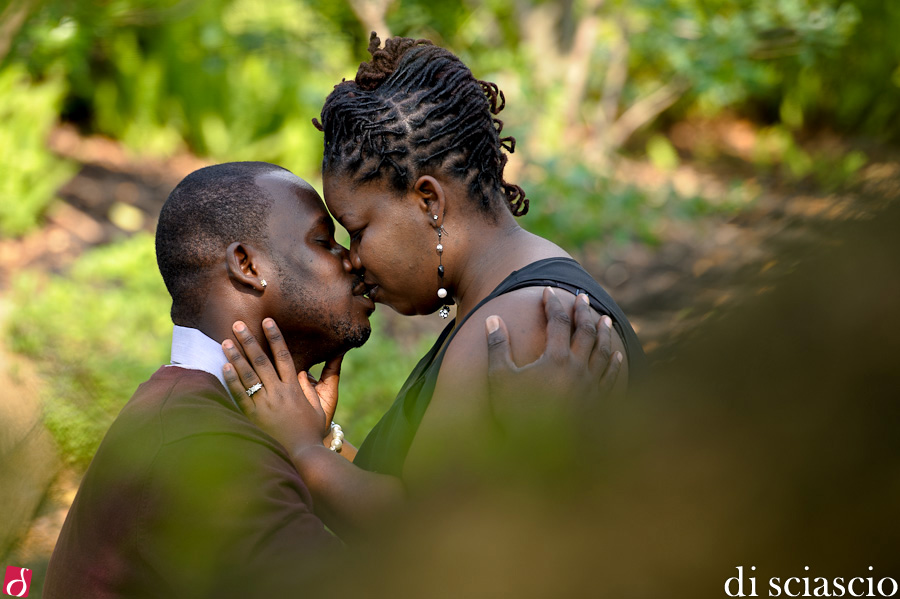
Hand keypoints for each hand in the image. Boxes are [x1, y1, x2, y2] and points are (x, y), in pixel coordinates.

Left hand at [221, 318, 343, 451]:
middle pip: (262, 360)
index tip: (267, 321)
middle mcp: (279, 392)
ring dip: (236, 356)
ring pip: (248, 375)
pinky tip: (224, 367)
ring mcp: (265, 404)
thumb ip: (308, 388)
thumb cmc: (310, 432)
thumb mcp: (317, 408)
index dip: (275, 337)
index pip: (283, 355)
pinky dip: (232, 380)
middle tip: (238, 324)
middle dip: (249, 340)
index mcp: (294, 387)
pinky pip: (240, 395)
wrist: (302, 455)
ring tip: (225, 341)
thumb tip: (302, 372)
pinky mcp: (254, 417)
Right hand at [485, 287, 621, 420]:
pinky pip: (611, 377)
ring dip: (604, 331)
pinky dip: (615, 363)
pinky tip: (617, 355)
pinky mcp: (598, 403)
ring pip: (604, 350)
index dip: (552, 303)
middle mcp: (578, 368)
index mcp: (555, 358)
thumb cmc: (515, 415)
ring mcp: (592, 386)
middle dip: (582, 311)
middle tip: (580, 297)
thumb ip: (497, 347)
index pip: (557, 321)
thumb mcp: (499, 379)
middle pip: (586, 330)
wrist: (540, 454)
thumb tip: (492, 319)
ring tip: (604, 318)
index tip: (548, 291)